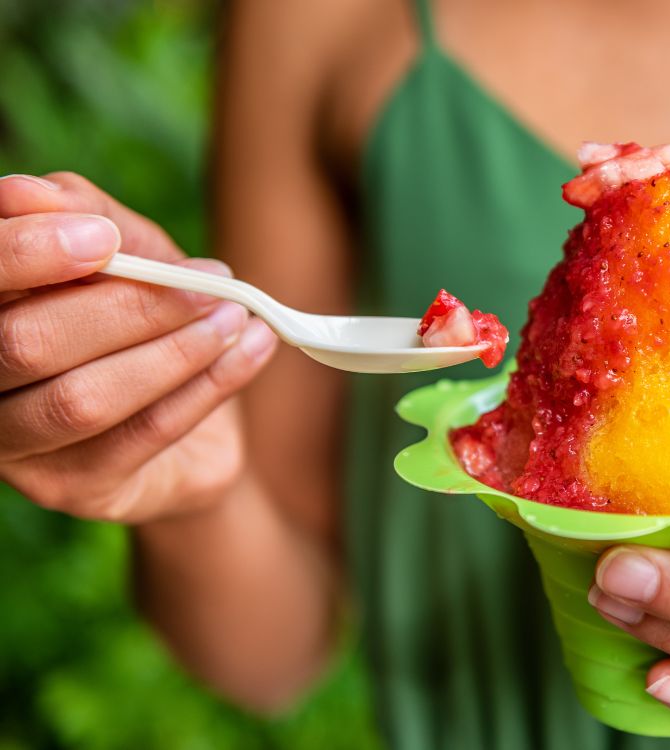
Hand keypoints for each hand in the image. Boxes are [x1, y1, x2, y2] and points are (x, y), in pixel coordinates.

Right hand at [0, 173, 277, 522]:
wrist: (191, 425)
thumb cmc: (144, 320)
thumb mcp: (128, 253)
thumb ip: (85, 218)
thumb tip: (32, 192)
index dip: (22, 255)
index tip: (100, 238)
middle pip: (23, 345)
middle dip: (127, 308)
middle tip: (211, 282)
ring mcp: (16, 450)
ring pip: (83, 400)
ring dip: (175, 352)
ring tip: (237, 318)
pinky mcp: (75, 489)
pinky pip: (142, 436)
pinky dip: (208, 387)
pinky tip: (252, 350)